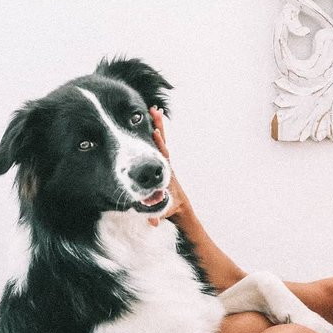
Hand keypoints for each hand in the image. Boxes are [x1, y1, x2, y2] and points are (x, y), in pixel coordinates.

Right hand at [148, 106, 192, 227]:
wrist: (180, 206)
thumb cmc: (170, 209)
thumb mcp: (164, 212)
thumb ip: (157, 216)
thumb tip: (153, 222)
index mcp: (167, 173)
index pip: (162, 156)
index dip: (159, 145)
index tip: (156, 133)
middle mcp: (166, 164)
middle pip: (162, 141)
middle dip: (158, 126)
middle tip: (154, 110)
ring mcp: (165, 162)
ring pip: (160, 140)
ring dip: (157, 124)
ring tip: (153, 109)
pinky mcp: (163, 162)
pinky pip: (160, 144)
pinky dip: (156, 131)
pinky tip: (153, 120)